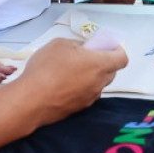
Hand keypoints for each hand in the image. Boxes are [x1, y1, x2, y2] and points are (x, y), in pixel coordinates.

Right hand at [12, 37, 126, 123]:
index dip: (118, 51)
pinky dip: (80, 88)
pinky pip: (86, 95)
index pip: (122, 59)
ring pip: (98, 84)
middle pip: (111, 72)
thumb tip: (83, 48)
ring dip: (91, 77)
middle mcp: (99, 83)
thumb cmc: (46, 69)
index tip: (108, 46)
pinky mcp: (79, 109)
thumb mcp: (60, 44)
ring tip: (70, 71)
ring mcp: (90, 98)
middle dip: (103, 63)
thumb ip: (77, 44)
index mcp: (99, 64)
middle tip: (86, 56)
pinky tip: (63, 85)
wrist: (31, 100)